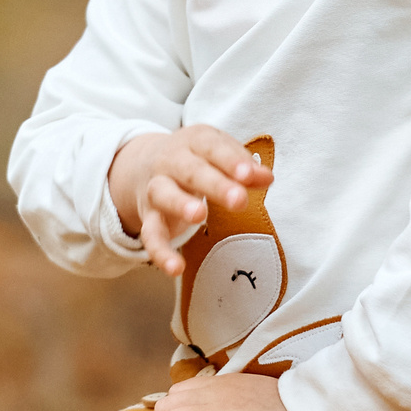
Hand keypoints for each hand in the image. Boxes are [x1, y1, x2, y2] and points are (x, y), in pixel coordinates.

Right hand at [108, 126, 272, 278]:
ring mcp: (157, 189)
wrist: (143, 163)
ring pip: (165, 195)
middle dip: (215, 185)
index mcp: (194, 141)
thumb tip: (267, 177)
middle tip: (238, 200)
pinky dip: (160, 252)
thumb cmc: (196, 158)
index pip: (213, 147)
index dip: (232, 160)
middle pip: (192, 171)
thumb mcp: (220, 153)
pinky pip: (151, 235)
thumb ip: (243, 166)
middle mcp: (171, 162)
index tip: (249, 175)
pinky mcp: (149, 217)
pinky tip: (175, 268)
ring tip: (199, 216)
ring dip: (181, 205)